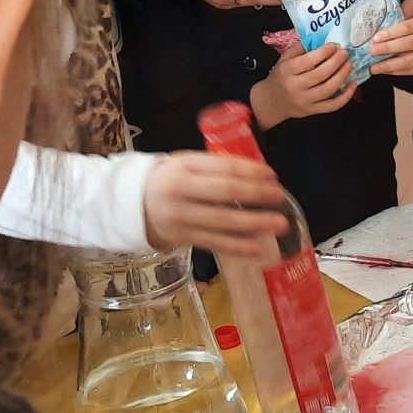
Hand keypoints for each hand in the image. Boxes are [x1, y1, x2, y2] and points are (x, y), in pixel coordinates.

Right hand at [142, 153, 289, 257]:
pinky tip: (262, 248)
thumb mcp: (185, 164)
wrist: (132, 205)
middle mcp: (182, 192)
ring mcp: (183, 218)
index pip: (223, 168)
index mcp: (184, 167)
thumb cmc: (169, 180)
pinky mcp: (185, 239)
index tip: (272, 175)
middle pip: (226, 193)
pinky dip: (242, 247)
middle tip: (280, 197)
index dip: (251, 171)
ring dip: (256, 223)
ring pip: (225, 222)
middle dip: (258, 194)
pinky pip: (218, 244)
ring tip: (280, 223)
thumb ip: (214, 167)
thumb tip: (257, 174)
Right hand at [252, 43, 355, 126]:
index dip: (324, 52)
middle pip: (321, 74)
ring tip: (349, 64)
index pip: (308, 61)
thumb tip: (320, 37)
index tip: (334, 45)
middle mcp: (295, 87)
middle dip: (336, 62)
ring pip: (328, 89)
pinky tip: (353, 85)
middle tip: (345, 53)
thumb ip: (300, 48)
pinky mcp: (312, 111)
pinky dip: (345, 96)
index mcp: (287, 71)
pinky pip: (332, 106)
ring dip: (342, 75)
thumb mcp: (284, 59)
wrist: (271, 102)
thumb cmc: (280, 77)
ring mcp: (305, 101)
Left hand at [363, 16, 412, 77]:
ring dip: (388, 65)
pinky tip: (384, 71)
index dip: (390, 33)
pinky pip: (410, 71)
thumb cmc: (411, 34)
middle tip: (372, 52)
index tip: (375, 39)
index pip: (405, 27)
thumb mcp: (405, 24)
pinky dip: (395, 72)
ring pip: (409, 61)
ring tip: (374, 67)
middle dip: (387, 48)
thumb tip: (373, 33)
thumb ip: (394, 25)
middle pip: (407, 44)